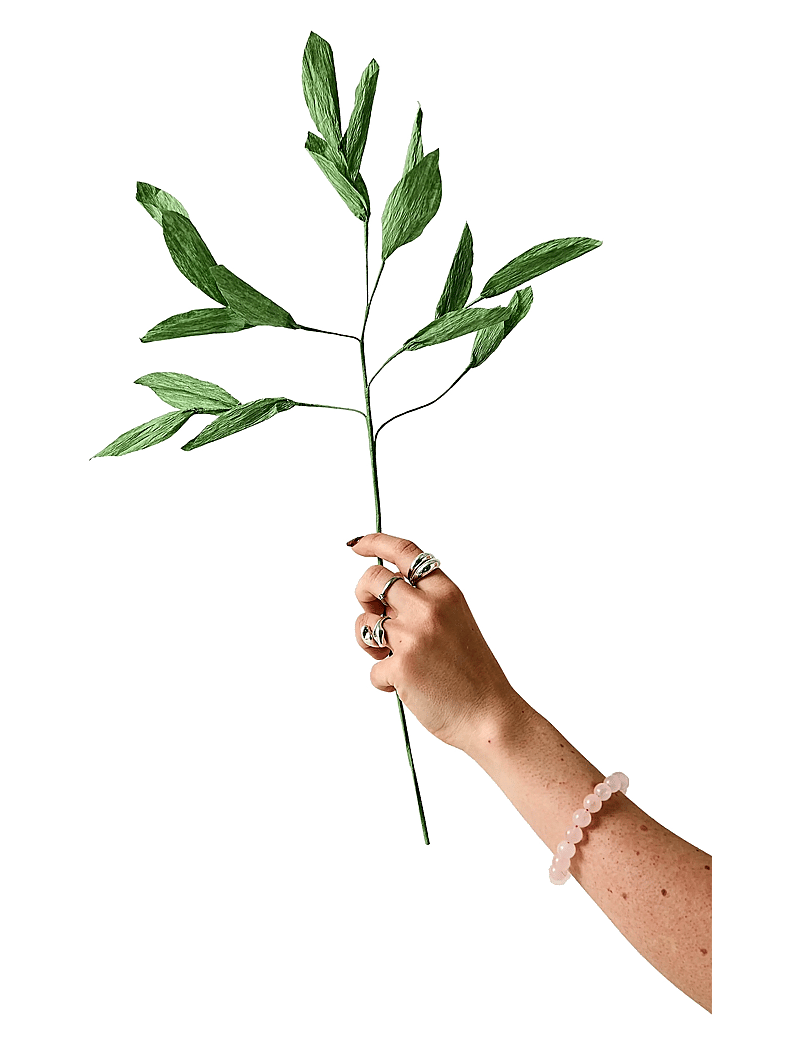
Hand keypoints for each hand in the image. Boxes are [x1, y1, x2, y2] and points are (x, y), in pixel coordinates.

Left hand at [347, 532, 517, 752]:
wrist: (489, 715)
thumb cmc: (471, 673)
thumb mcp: (455, 622)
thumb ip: (422, 604)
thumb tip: (379, 597)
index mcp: (445, 592)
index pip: (404, 551)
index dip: (375, 542)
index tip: (357, 545)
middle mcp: (427, 608)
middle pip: (371, 579)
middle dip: (362, 593)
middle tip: (372, 611)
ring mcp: (412, 636)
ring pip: (363, 624)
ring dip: (369, 642)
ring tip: (392, 657)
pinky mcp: (400, 666)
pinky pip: (372, 668)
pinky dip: (384, 680)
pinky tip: (407, 686)